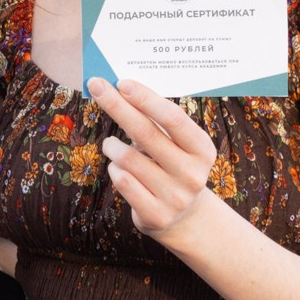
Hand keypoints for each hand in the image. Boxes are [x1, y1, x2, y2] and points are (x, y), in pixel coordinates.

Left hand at [87, 77, 218, 238]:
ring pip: (128, 159)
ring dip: (112, 146)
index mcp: (202, 149)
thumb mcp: (177, 145)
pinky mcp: (156, 215)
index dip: (146, 99)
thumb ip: (156, 122)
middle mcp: (192, 174)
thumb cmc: (172, 167)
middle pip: (146, 133)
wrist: (183, 217)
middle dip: (118, 106)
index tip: (123, 82)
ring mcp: (175, 197)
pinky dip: (114, 169)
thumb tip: (120, 89)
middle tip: (97, 87)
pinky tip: (118, 168)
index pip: (173, 118)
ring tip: (111, 144)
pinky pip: (122, 182)